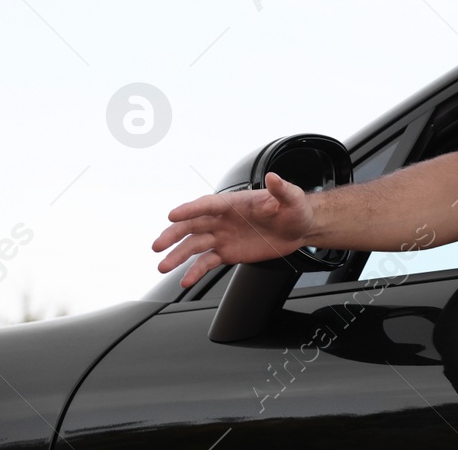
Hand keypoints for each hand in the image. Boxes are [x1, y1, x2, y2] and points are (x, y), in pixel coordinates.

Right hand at [152, 172, 315, 288]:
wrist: (300, 229)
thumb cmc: (294, 209)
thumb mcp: (292, 198)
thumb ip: (281, 189)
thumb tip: (273, 177)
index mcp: (234, 203)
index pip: (208, 204)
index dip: (190, 209)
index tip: (172, 215)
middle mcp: (223, 219)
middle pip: (193, 225)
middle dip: (173, 235)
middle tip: (158, 245)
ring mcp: (223, 237)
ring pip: (194, 245)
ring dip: (177, 256)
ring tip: (163, 267)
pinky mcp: (227, 253)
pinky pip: (207, 262)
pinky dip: (195, 271)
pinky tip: (185, 281)